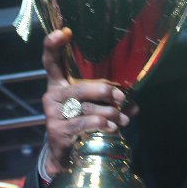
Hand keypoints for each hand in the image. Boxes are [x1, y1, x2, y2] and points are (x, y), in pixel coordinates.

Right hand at [41, 28, 133, 175]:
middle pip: (81, 87)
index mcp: (59, 84)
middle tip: (122, 98)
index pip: (52, 61)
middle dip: (105, 92)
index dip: (54, 45)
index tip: (65, 31)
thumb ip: (112, 102)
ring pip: (86, 107)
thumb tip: (134, 104)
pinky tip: (112, 127)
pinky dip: (101, 124)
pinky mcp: (57, 130)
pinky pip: (83, 123)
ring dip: (109, 113)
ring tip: (122, 119)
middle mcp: (52, 95)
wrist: (66, 156)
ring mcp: (52, 113)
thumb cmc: (82, 125)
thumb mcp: (94, 108)